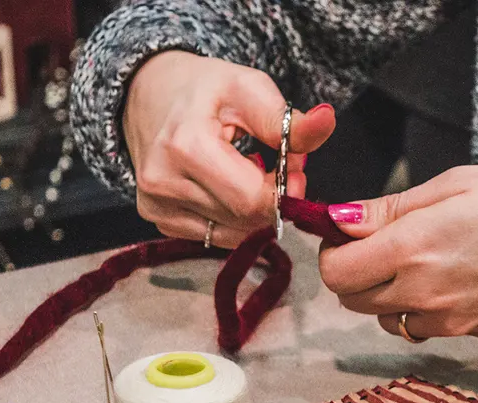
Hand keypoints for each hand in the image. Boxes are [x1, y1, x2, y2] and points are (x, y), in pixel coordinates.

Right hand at [123, 51, 336, 247]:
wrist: (151, 94)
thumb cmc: (206, 90)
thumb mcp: (250, 89)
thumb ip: (288, 120)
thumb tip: (326, 122)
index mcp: (186, 146)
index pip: (252, 200)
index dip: (284, 193)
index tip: (293, 170)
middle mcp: (163, 181)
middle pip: (245, 220)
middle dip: (272, 201)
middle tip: (275, 170)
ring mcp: (156, 204)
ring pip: (233, 234)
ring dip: (254, 211)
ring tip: (248, 174)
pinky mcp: (157, 219)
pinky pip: (215, 237)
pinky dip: (233, 218)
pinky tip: (227, 188)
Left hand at [317, 163, 477, 338]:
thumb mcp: (459, 183)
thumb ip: (393, 208)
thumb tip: (340, 219)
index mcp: (414, 248)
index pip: (336, 271)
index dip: (333, 249)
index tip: (350, 230)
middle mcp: (424, 293)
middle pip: (353, 299)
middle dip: (355, 271)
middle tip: (382, 242)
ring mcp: (449, 320)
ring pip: (387, 318)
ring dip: (388, 294)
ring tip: (422, 261)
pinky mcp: (472, 333)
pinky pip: (425, 327)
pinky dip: (422, 308)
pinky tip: (451, 279)